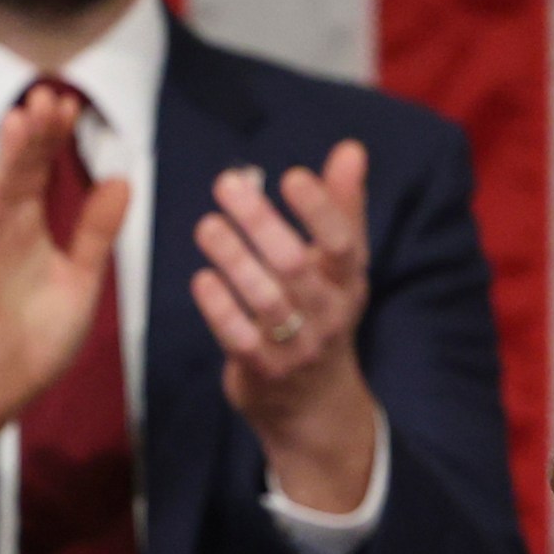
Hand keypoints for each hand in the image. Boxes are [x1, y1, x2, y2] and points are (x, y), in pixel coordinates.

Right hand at [0, 85, 129, 506]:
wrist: (3, 391)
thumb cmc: (37, 335)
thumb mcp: (82, 278)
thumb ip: (96, 231)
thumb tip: (122, 179)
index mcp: (29, 228)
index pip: (40, 172)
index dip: (52, 139)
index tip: (70, 103)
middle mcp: (1, 234)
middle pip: (16, 174)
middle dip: (30, 135)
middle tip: (46, 93)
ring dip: (4, 161)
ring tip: (17, 122)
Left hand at [192, 139, 378, 512]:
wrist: (316, 405)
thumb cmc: (322, 316)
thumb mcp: (340, 267)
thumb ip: (342, 206)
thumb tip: (351, 149)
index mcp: (348, 282)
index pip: (342, 243)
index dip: (319, 209)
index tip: (291, 176)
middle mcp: (327, 313)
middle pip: (296, 265)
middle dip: (261, 223)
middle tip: (228, 184)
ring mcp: (297, 345)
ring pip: (265, 299)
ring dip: (234, 259)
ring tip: (207, 226)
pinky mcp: (263, 370)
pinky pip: (240, 337)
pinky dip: (220, 308)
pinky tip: (203, 279)